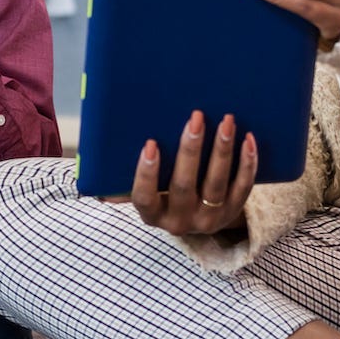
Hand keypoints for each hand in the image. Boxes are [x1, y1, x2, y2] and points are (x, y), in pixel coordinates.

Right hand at [129, 111, 257, 236]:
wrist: (199, 218)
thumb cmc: (162, 194)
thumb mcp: (145, 193)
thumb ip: (120, 184)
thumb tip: (92, 178)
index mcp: (152, 214)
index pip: (145, 197)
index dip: (146, 173)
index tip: (150, 144)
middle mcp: (180, 221)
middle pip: (183, 186)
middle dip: (190, 150)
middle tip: (196, 117)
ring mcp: (208, 218)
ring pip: (216, 184)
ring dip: (222, 150)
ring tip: (226, 121)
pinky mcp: (233, 212)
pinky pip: (243, 188)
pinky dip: (247, 163)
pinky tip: (247, 139)